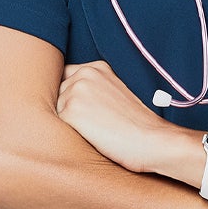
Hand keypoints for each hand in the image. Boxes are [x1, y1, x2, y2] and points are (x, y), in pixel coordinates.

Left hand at [56, 60, 179, 174]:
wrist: (153, 141)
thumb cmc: (137, 125)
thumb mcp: (115, 94)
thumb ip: (93, 88)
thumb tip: (63, 96)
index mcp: (97, 68)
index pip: (65, 77)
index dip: (71, 96)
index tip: (86, 110)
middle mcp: (84, 74)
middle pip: (57, 94)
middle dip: (67, 109)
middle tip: (94, 124)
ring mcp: (75, 92)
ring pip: (55, 110)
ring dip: (67, 123)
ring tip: (95, 132)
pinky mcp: (70, 112)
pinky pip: (56, 126)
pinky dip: (69, 134)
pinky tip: (90, 138)